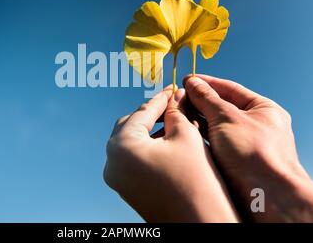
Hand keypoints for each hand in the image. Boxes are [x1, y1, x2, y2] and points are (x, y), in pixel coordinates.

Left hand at [103, 87, 238, 221]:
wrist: (200, 224)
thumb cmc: (195, 180)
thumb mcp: (186, 136)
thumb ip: (175, 112)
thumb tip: (174, 98)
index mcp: (122, 146)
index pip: (141, 112)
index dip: (160, 98)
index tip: (172, 89)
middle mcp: (112, 163)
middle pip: (130, 126)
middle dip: (152, 114)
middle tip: (172, 103)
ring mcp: (117, 178)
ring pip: (131, 143)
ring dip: (150, 131)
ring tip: (172, 121)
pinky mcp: (126, 189)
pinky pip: (133, 159)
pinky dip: (148, 147)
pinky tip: (167, 141)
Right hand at [184, 74, 312, 221]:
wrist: (266, 196)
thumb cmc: (256, 154)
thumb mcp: (227, 118)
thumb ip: (207, 99)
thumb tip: (193, 83)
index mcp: (263, 109)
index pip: (230, 89)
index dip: (207, 83)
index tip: (187, 80)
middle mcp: (256, 125)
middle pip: (221, 107)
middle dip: (199, 102)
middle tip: (177, 97)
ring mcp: (245, 145)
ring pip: (215, 127)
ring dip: (196, 120)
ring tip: (175, 114)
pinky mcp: (234, 162)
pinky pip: (213, 144)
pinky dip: (199, 137)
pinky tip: (183, 133)